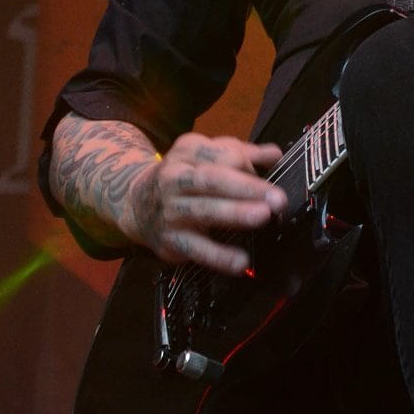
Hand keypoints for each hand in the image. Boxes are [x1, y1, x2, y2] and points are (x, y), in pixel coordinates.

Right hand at [127, 133, 286, 275]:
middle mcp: (175, 178)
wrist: (136, 203)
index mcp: (189, 152)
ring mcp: (171, 210)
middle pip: (212, 179)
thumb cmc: (184, 176)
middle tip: (277, 198)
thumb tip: (275, 154)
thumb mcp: (206, 155)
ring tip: (263, 217)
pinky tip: (241, 261)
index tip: (270, 174)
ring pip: (203, 210)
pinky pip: (196, 249)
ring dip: (234, 214)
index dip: (247, 164)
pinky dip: (218, 256)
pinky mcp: (170, 241)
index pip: (222, 154)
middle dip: (246, 188)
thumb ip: (241, 153)